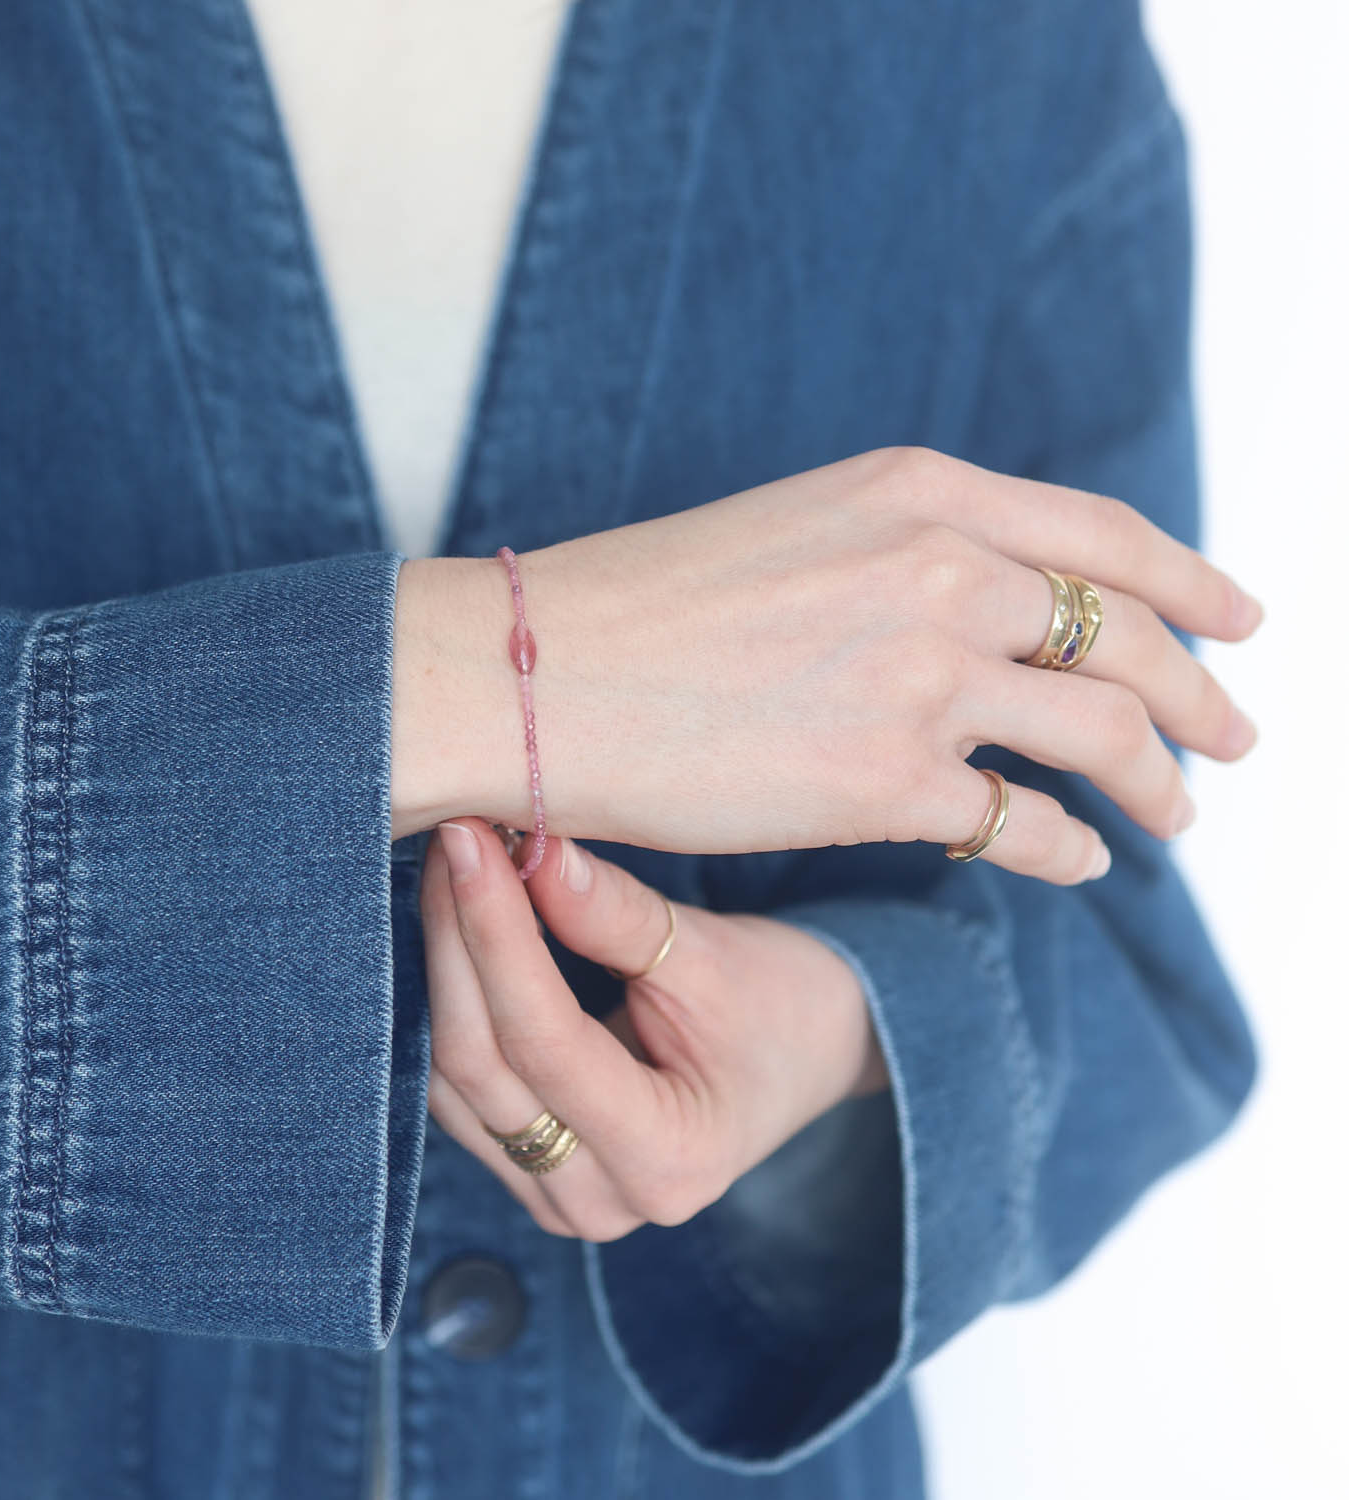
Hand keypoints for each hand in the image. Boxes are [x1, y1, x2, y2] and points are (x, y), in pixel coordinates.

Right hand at [393, 446, 1262, 883]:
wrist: (533, 674)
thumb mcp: (794, 528)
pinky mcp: (884, 784)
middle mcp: (940, 570)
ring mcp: (921, 677)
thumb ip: (904, 552)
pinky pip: (1023, 824)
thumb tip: (985, 613)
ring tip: (1177, 815)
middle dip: (1201, 693)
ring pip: (1103, 730)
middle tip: (1235, 735)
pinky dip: (1067, 848)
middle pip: (1127, 635)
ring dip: (1160, 780)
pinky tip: (1079, 860)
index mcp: (918, 491)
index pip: (1102, 534)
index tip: (1241, 618)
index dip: (1191, 579)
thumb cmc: (638, 605)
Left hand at [421, 817, 887, 1240]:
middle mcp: (601, 1199)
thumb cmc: (779, 1004)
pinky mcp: (529, 1170)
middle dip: (457, 941)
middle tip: (454, 840)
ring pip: (456, 1079)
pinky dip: (454, 1003)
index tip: (473, 842)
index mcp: (667, 1156)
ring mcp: (558, 1196)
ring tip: (454, 870)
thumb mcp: (711, 955)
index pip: (544, 1042)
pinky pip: (462, 1089)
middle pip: (483, 1064)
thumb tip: (529, 851)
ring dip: (444, 967)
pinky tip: (457, 929)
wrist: (803, 1054)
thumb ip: (615, 914)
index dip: (496, 935)